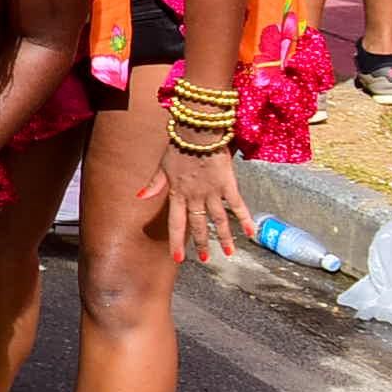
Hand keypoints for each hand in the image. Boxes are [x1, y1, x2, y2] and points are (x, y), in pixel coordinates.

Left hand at [150, 142, 248, 266]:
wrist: (197, 132)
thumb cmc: (178, 147)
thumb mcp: (162, 166)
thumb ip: (154, 184)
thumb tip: (139, 197)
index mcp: (177, 193)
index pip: (175, 223)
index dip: (176, 241)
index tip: (178, 258)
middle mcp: (195, 196)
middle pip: (198, 225)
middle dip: (201, 243)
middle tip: (205, 259)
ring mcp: (212, 192)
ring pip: (219, 219)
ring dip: (224, 237)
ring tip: (229, 253)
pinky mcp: (228, 184)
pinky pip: (237, 205)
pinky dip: (245, 219)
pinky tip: (252, 233)